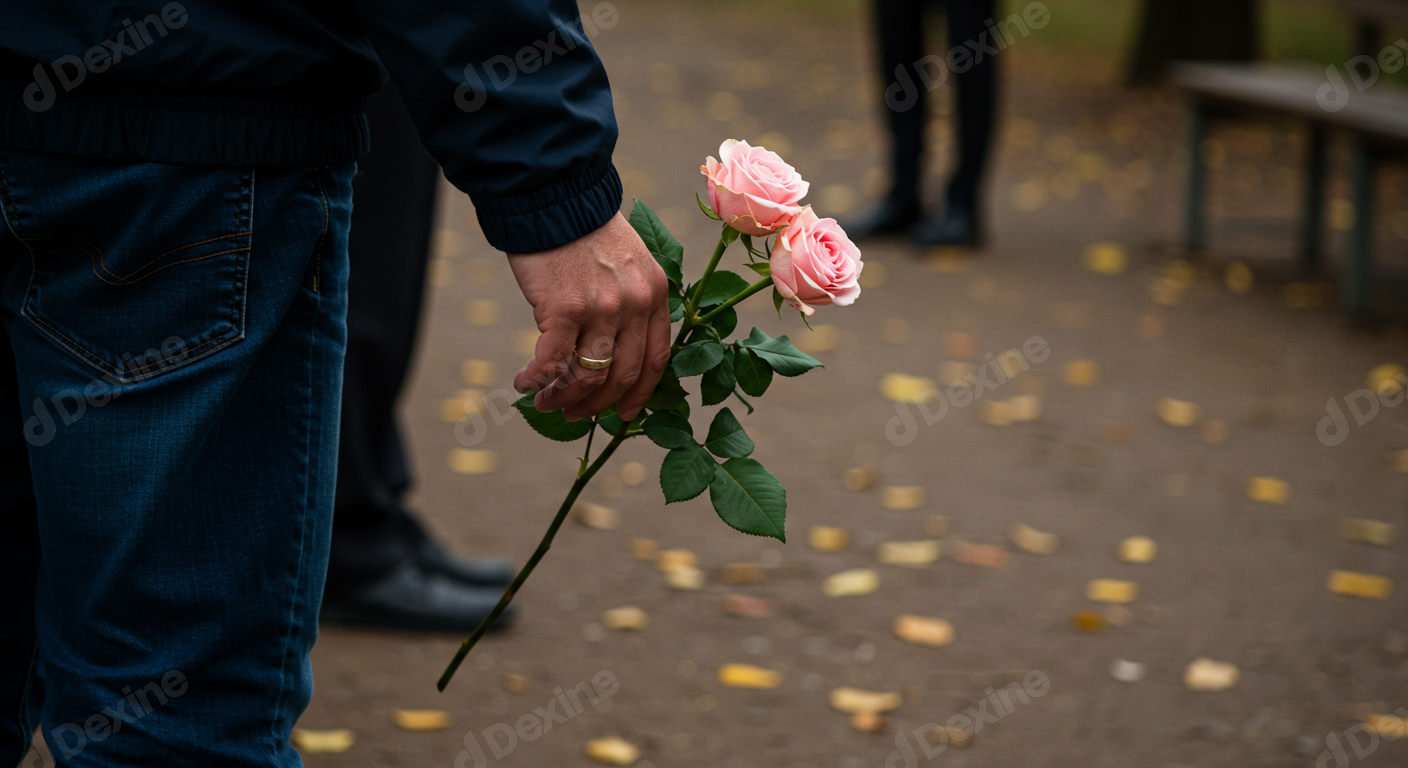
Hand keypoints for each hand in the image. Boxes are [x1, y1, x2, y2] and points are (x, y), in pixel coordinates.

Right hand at [509, 212, 669, 422]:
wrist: (554, 197)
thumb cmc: (584, 231)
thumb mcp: (629, 263)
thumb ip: (631, 302)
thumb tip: (611, 350)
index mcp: (656, 294)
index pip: (656, 360)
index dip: (639, 393)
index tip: (623, 412)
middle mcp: (636, 304)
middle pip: (622, 375)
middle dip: (596, 404)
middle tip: (574, 414)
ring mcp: (602, 308)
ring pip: (588, 375)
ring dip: (564, 397)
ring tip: (545, 402)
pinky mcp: (565, 309)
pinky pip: (553, 361)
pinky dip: (536, 380)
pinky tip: (523, 384)